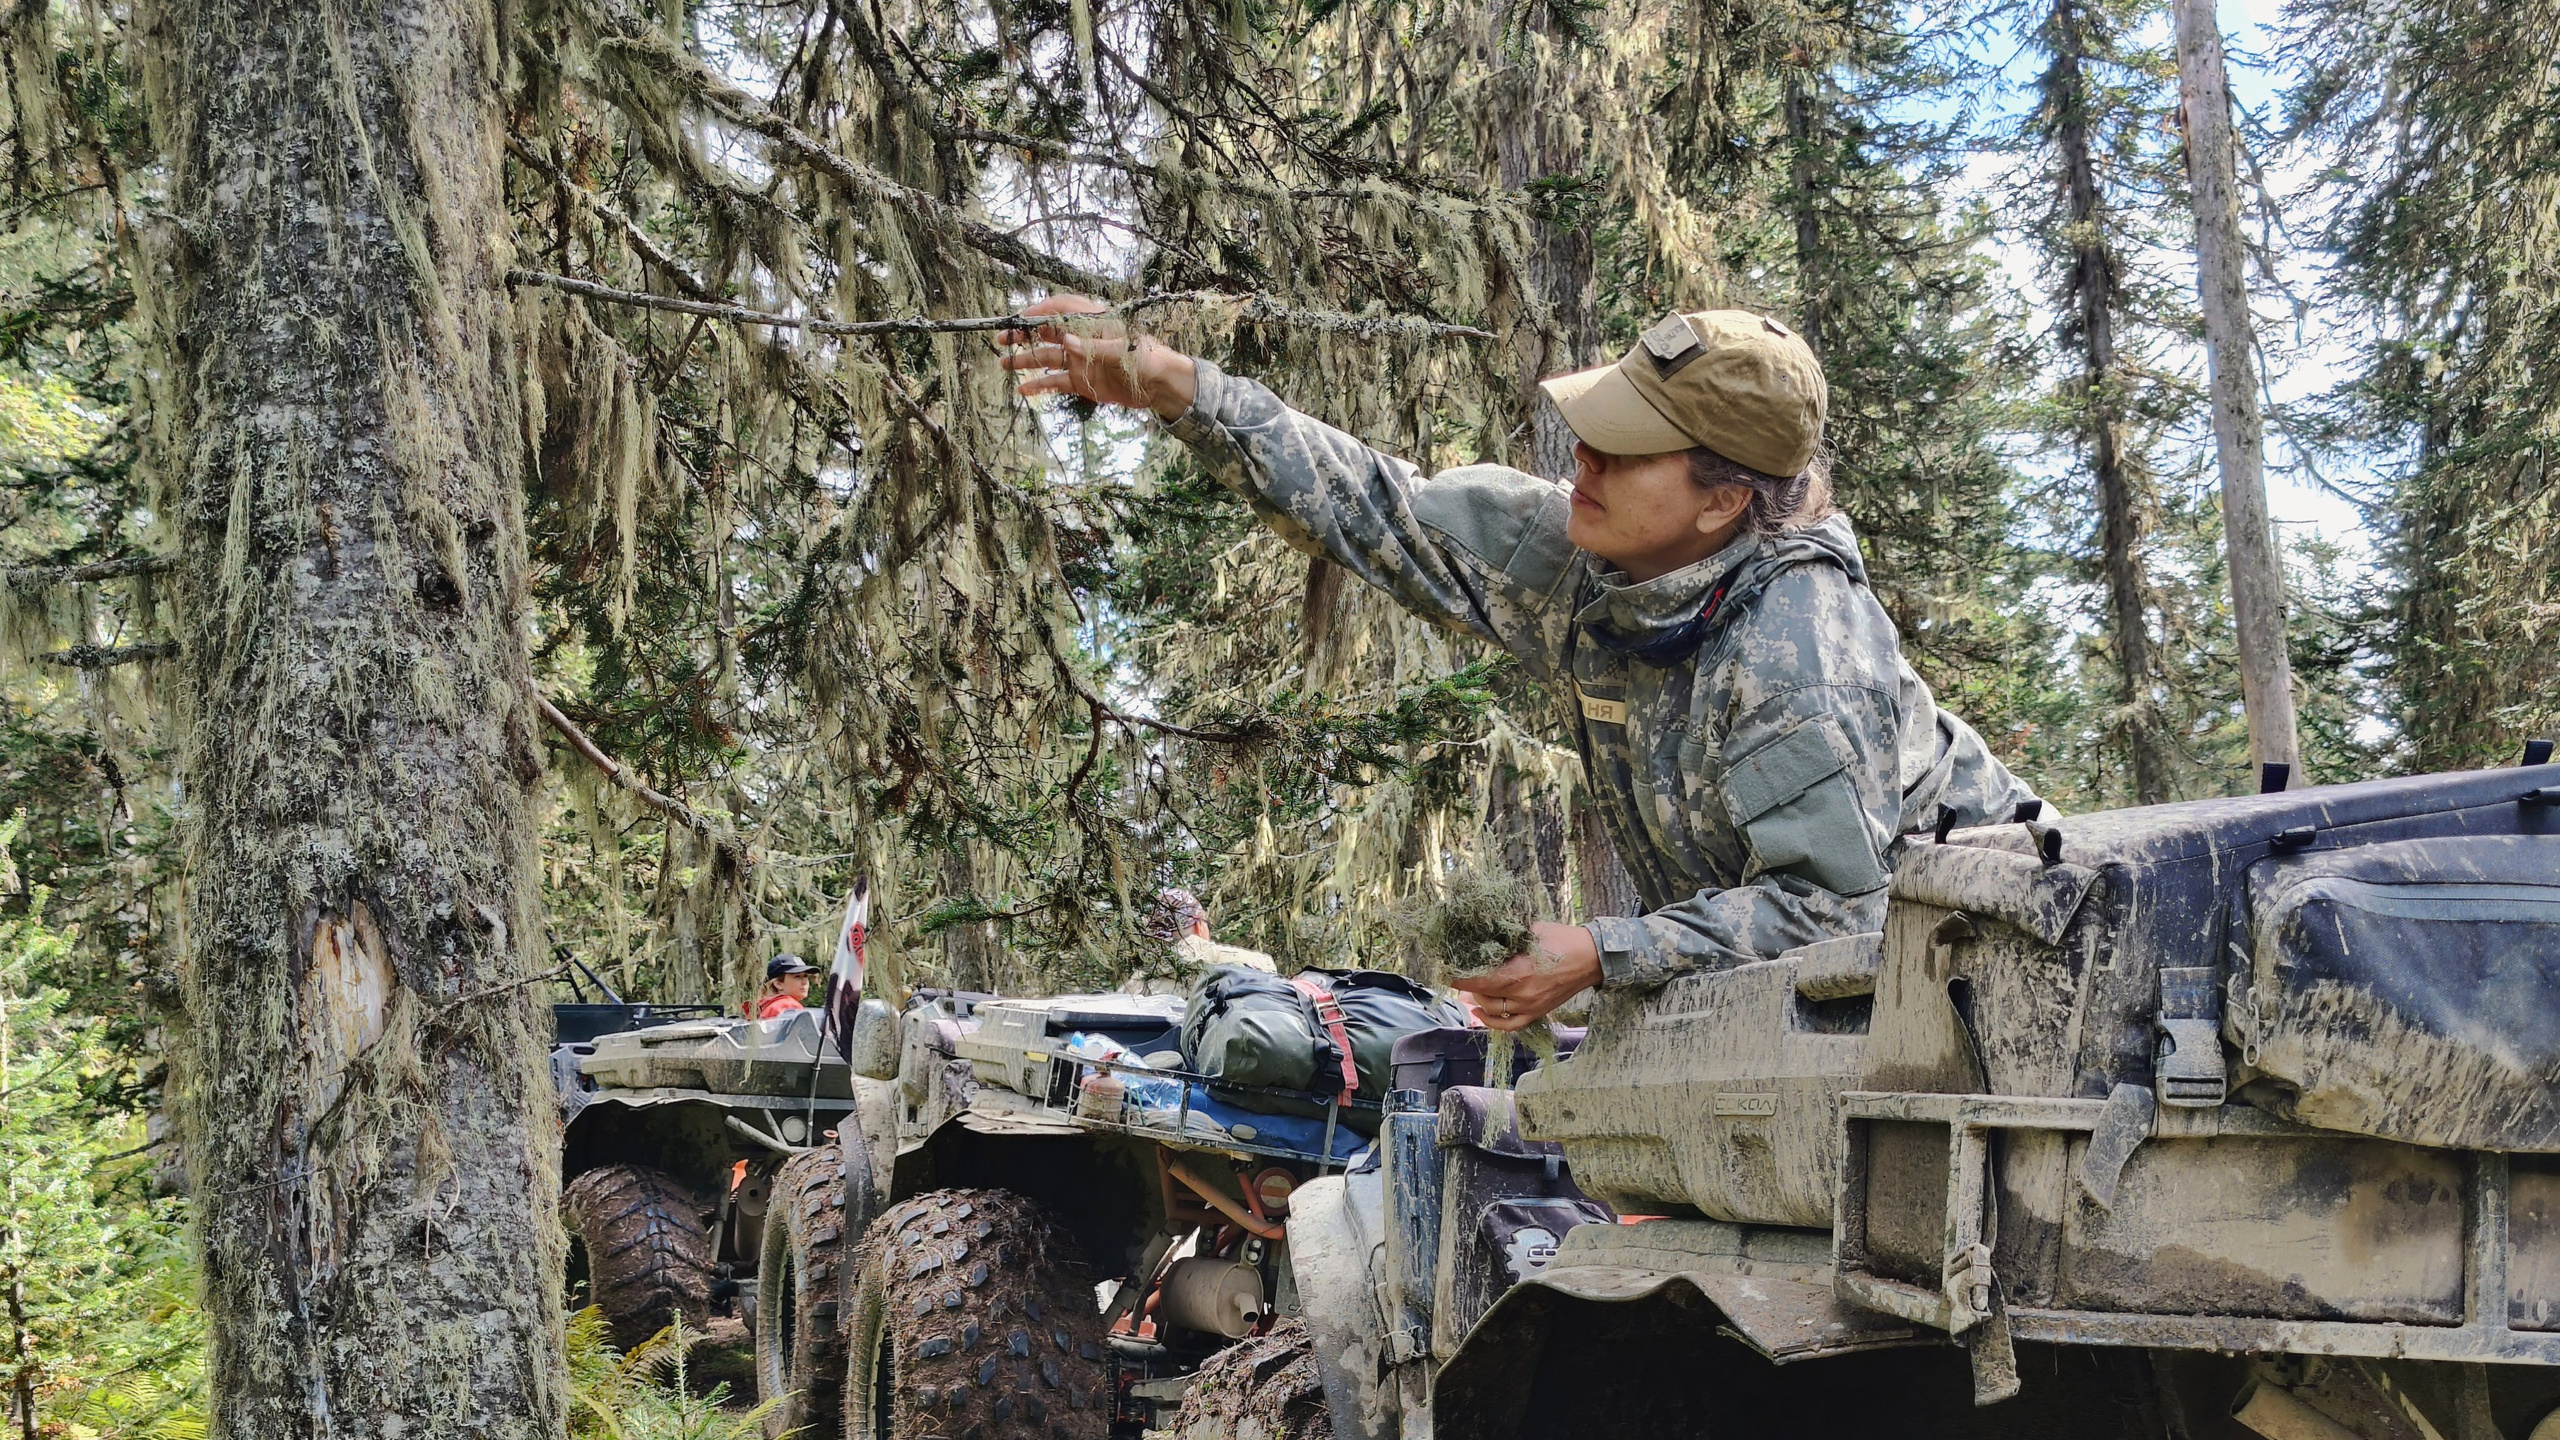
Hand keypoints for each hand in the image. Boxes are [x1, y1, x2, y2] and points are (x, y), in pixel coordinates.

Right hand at [997, 294, 1198, 420]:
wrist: (1162, 385)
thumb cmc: (1148, 357)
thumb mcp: (1124, 349)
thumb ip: (1095, 346)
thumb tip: (1065, 343)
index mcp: (1093, 322)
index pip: (1060, 309)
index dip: (1039, 310)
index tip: (1020, 318)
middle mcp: (1082, 339)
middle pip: (1046, 333)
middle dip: (1023, 335)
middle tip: (1002, 340)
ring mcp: (1080, 361)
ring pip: (1047, 358)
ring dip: (1026, 360)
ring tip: (1004, 364)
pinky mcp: (1083, 382)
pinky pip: (1056, 382)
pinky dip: (1040, 385)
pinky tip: (1023, 389)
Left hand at [1457, 922, 1601, 1032]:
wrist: (1590, 958)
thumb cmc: (1561, 940)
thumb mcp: (1530, 931)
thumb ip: (1505, 937)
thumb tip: (1480, 935)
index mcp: (1519, 972)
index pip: (1478, 980)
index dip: (1458, 977)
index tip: (1446, 969)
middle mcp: (1522, 994)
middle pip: (1482, 995)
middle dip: (1466, 986)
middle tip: (1457, 974)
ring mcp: (1530, 1006)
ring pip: (1492, 1010)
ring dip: (1477, 1000)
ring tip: (1469, 989)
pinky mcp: (1537, 1012)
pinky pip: (1509, 1024)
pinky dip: (1491, 1022)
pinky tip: (1479, 1013)